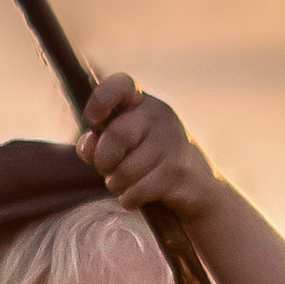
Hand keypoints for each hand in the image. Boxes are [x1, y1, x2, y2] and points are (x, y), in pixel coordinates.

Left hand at [78, 71, 216, 223]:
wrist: (196, 185)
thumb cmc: (147, 161)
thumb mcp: (120, 147)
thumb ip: (97, 143)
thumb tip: (88, 147)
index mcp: (141, 103)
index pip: (121, 85)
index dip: (101, 99)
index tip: (93, 120)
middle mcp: (159, 115)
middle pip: (116, 136)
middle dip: (103, 161)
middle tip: (108, 169)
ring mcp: (172, 142)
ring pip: (125, 171)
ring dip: (117, 184)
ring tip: (127, 183)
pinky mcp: (178, 171)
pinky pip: (137, 191)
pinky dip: (130, 199)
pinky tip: (137, 196)